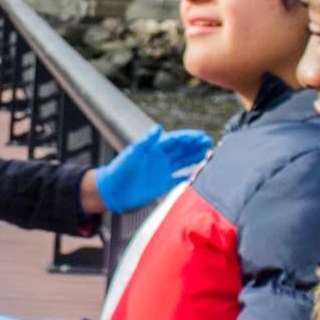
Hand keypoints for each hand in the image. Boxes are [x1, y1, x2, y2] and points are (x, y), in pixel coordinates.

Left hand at [92, 125, 213, 212]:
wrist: (111, 192)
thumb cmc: (118, 171)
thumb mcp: (132, 155)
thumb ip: (145, 142)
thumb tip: (157, 128)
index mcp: (153, 149)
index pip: (175, 140)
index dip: (188, 138)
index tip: (201, 136)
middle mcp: (159, 159)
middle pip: (181, 150)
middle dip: (195, 145)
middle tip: (209, 141)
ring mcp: (161, 171)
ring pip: (182, 162)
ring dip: (194, 157)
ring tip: (208, 153)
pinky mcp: (161, 185)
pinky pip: (178, 179)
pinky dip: (187, 176)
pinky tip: (197, 174)